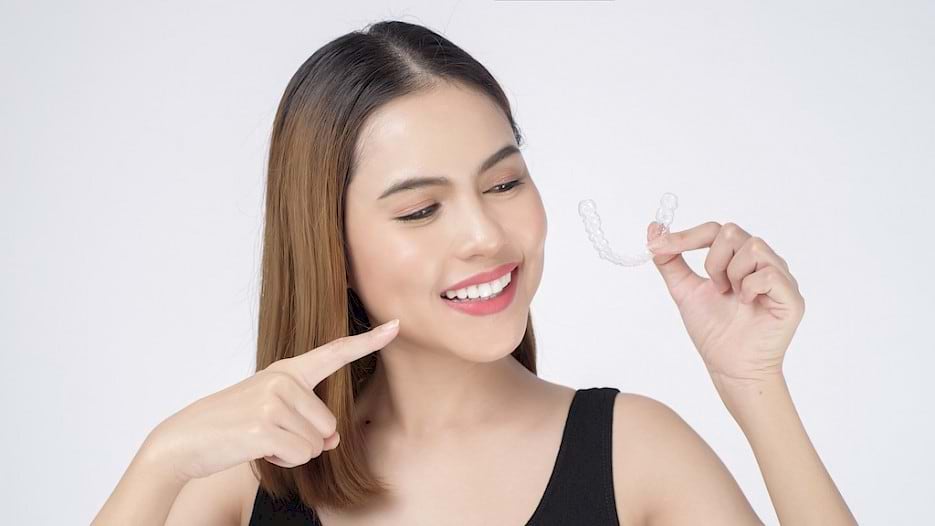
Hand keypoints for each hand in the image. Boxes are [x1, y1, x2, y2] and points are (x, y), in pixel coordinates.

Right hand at [141, 319, 400, 482]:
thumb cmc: (232, 425)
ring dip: (292, 452)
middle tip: (267, 433)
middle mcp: (283, 379)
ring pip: (316, 444)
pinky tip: (258, 450)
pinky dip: (284, 462)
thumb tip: (332, 441)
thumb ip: (308, 420)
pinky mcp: (265, 427)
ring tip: (260, 439)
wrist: (185, 439)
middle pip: (329, 425)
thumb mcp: (272, 413)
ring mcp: (273, 401)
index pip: (334, 352)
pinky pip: (301, 455)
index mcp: (287, 370)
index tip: (395, 325)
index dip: (368, 341)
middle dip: (305, 440)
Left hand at [645, 222, 804, 391]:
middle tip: (716, 288)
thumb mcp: (684, 290)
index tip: (657, 246)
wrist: (730, 367)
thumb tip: (654, 229)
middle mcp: (762, 262)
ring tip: (733, 298)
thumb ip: (670, 261)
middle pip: (732, 232)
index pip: (715, 230)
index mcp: (738, 258)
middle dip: (713, 262)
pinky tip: (747, 304)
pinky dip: (750, 288)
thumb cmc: (713, 330)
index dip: (686, 236)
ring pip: (753, 247)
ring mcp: (780, 277)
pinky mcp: (792, 297)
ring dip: (732, 275)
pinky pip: (768, 275)